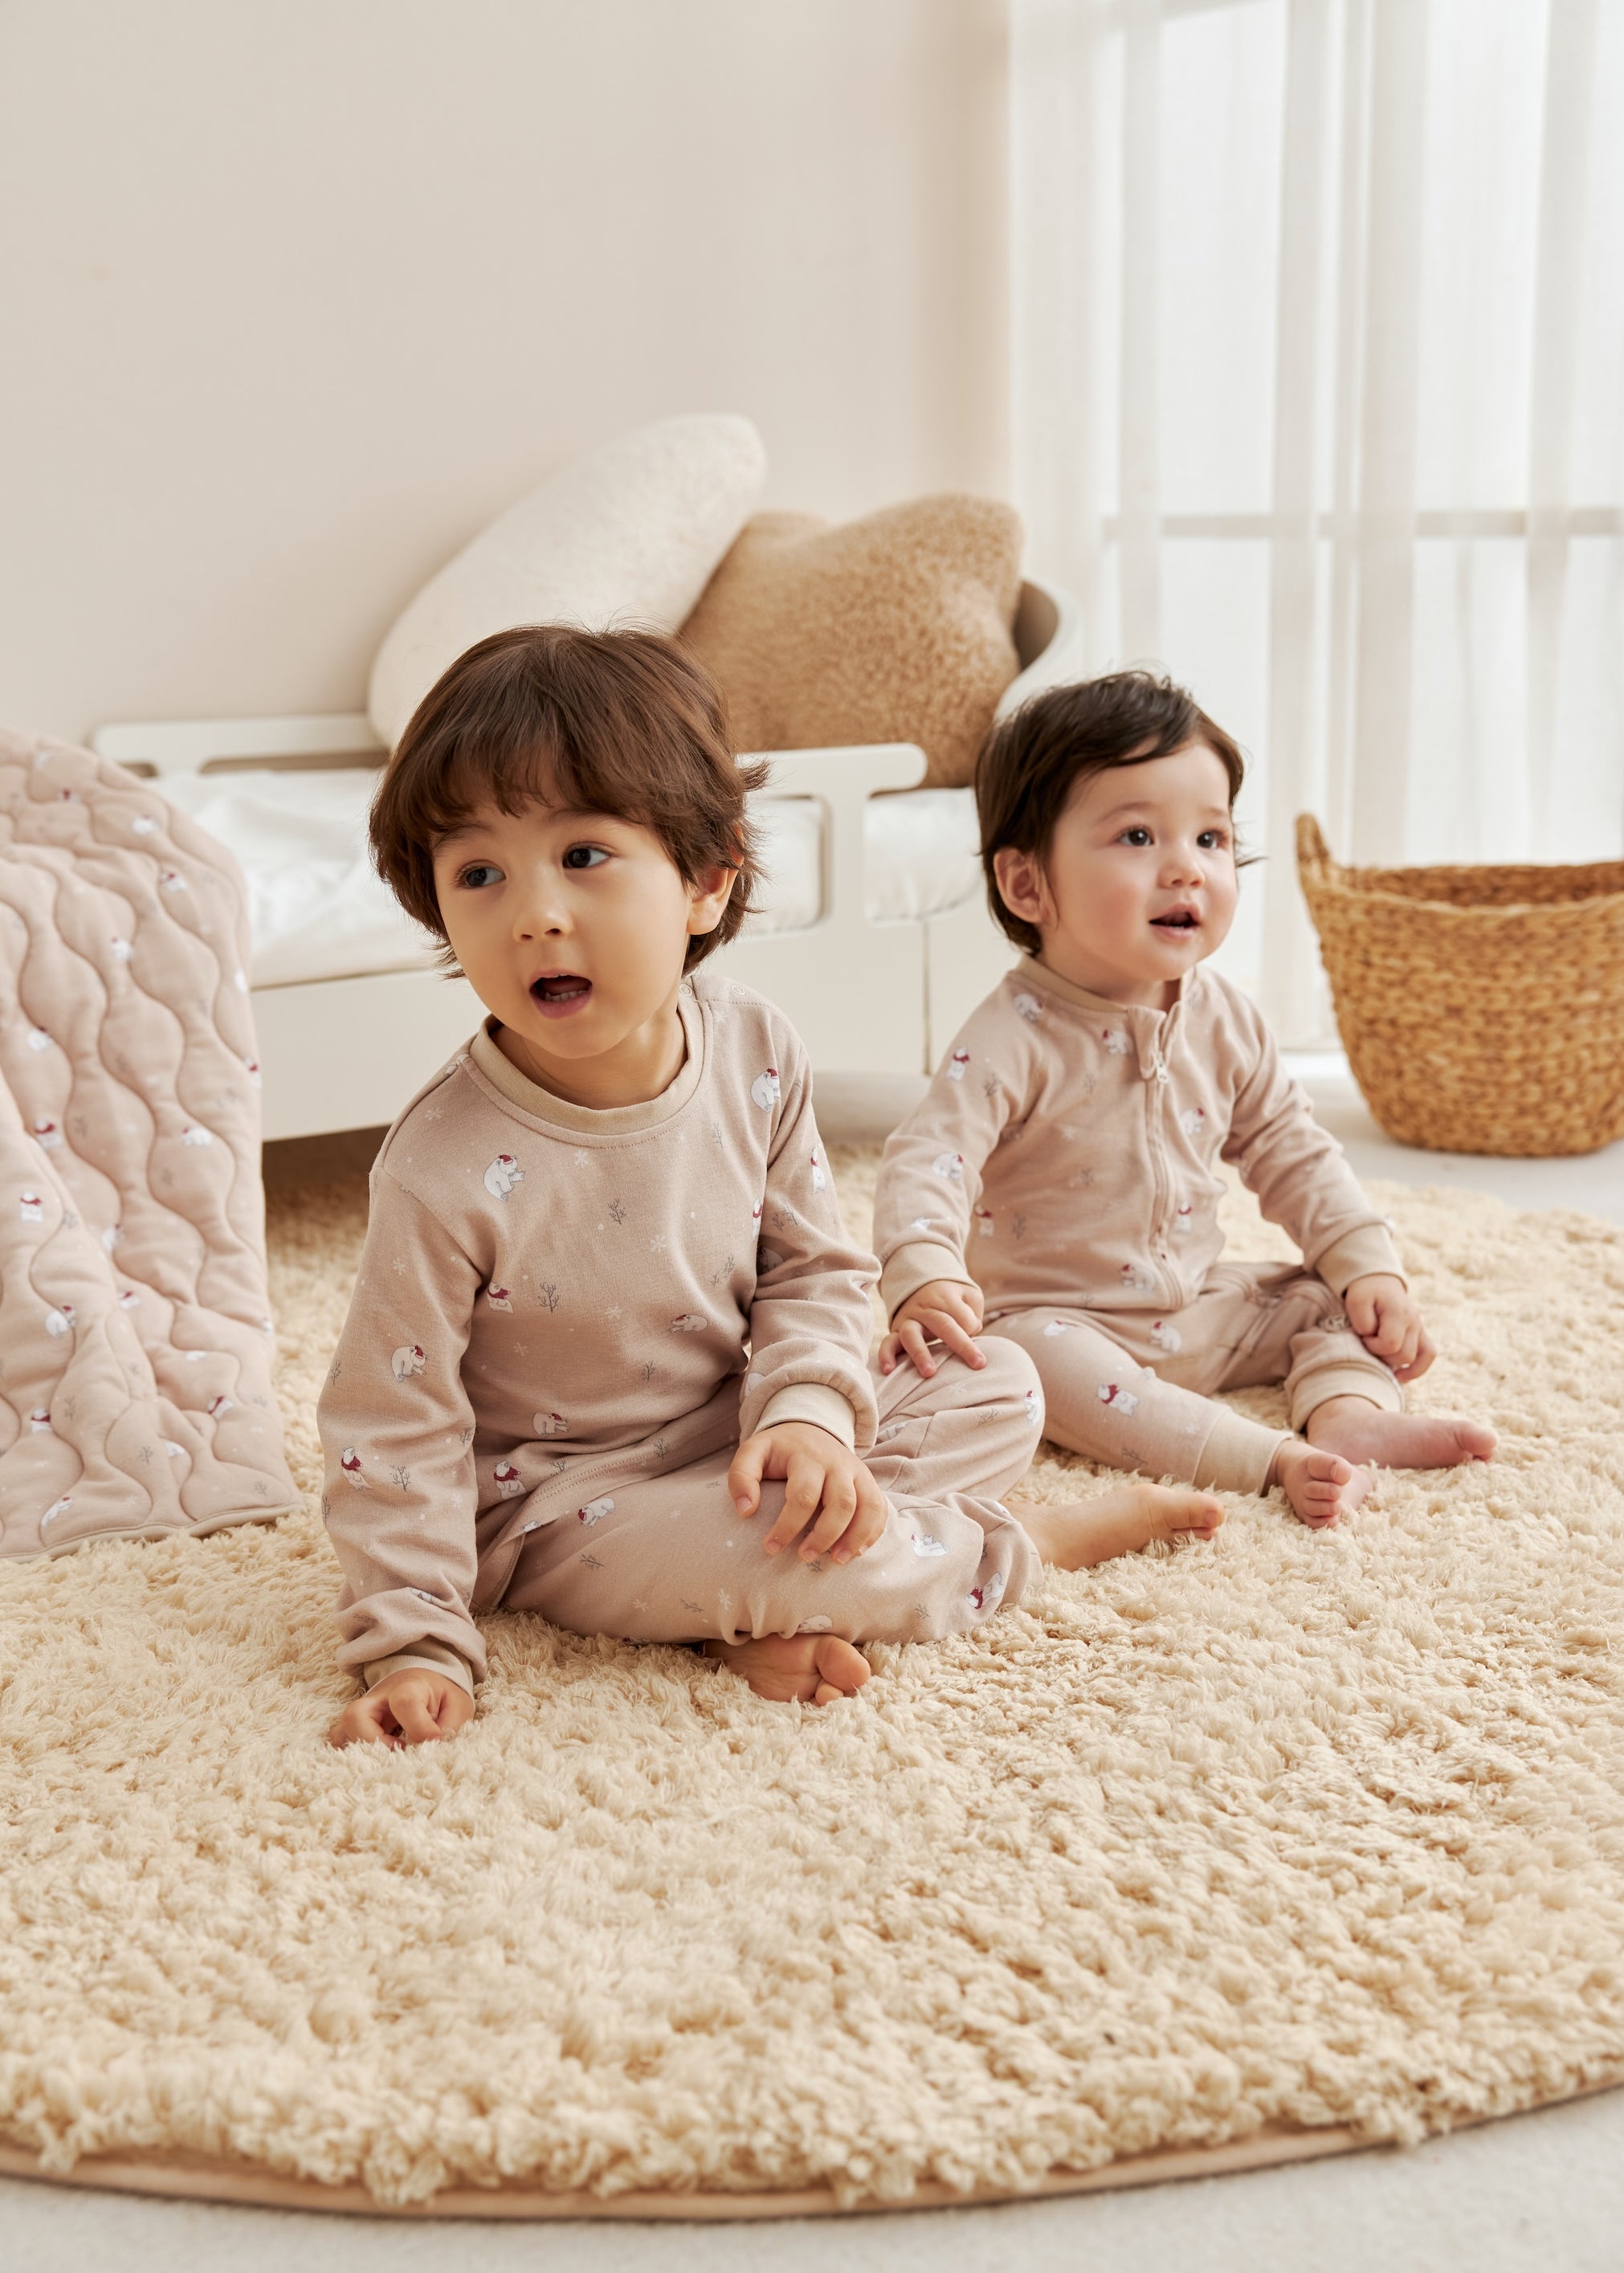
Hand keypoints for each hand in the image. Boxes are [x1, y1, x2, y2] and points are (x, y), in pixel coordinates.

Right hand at [326, 1667, 474, 1749]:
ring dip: (358, 1753)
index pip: (404, 1703)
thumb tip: (435, 1749)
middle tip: (399, 1755)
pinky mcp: (356, 1727)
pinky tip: (372, 1764)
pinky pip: (339, 1742)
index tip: (435, 1743)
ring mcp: (363, 1713)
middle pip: (355, 1716)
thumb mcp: (457, 1705)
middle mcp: (378, 1699)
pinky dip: (349, 1756)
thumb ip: (450, 1727)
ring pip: (340, 1731)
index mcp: (408, 1687)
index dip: (420, 1729)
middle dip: (374, 1744)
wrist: (426, 1679)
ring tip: (385, 1763)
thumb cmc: (441, 1696)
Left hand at [729, 1420, 889, 1564]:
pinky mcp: (868, 1482)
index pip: (803, 1496)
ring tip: (837, 1561)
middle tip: (804, 1556)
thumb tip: (745, 1511)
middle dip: (825, 1536)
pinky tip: (856, 1551)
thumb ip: (741, 1476)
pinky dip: (873, 1532)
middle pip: (842, 1503)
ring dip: (855, 1537)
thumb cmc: (779, 1449)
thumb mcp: (753, 1452)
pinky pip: (880, 1508)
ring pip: (869, 1506)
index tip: (770, 1548)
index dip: (787, 1526)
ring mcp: (857, 1472)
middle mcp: (838, 1463)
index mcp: (807, 1457)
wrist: (809, 1428)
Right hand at [879, 1277, 985, 1377]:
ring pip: (911, 1334)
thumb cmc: (952, 1298)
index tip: (980, 1343)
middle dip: (961, 1345)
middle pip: (943, 1324)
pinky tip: (888, 1371)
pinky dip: (886, 1355)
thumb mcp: (968, 1295)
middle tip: (978, 1364)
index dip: (974, 1328)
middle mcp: (924, 1307)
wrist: (921, 1285)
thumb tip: (970, 1331)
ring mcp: (908, 1319)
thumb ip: (973, 1312)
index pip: (963, 1316)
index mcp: (945, 1297)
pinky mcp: (895, 1331)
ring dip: (920, 1353)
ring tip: (929, 1374)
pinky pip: (888, 1342)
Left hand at [1343, 1273, 1434, 1383]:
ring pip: (1415, 1358)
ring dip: (1394, 1361)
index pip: (1391, 1344)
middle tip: (1369, 1342)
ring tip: (1379, 1355)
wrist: (1378, 1282)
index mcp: (1399, 1313)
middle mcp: (1414, 1322)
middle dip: (1382, 1354)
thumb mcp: (1356, 1301)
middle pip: (1404, 1355)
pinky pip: (1428, 1355)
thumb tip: (1373, 1339)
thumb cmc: (1365, 1293)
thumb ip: (1363, 1322)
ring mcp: (1419, 1328)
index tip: (1363, 1336)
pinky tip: (1401, 1377)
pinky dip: (1417, 1369)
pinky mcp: (1420, 1334)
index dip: (1373, 1346)